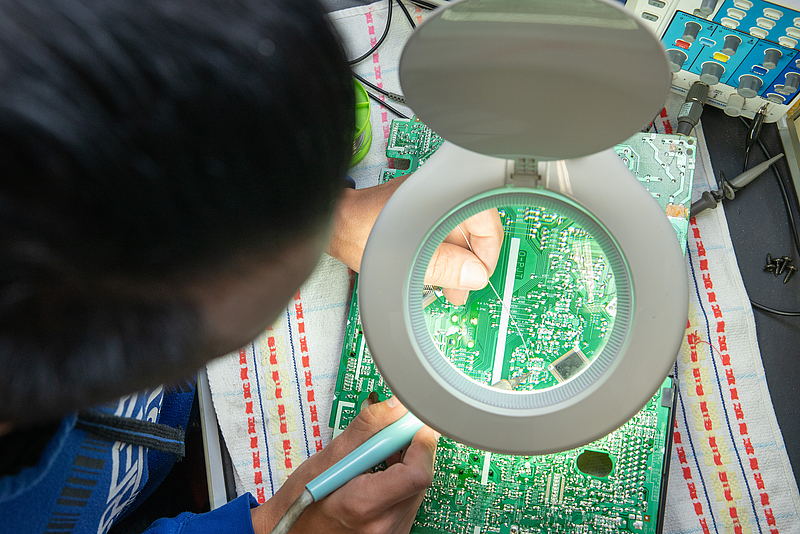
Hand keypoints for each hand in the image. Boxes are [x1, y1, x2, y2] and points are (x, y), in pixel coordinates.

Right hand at [250, 397, 438, 533]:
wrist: (290, 533)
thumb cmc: (301, 502)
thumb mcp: (327, 458)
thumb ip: (367, 429)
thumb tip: (395, 407)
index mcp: (365, 505)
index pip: (418, 473)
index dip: (421, 442)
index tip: (411, 424)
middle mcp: (384, 525)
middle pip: (421, 478)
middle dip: (411, 449)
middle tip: (390, 434)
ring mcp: (391, 532)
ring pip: (418, 489)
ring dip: (405, 465)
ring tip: (378, 458)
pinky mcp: (394, 533)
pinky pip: (409, 502)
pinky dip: (400, 483)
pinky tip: (380, 475)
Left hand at [327, 175, 502, 304]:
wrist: (334, 222)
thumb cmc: (359, 230)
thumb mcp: (408, 259)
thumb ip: (444, 268)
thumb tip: (474, 276)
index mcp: (445, 198)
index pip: (489, 226)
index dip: (487, 257)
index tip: (478, 280)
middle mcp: (441, 195)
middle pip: (475, 232)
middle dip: (469, 264)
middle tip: (458, 290)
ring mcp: (431, 201)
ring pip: (458, 235)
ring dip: (454, 262)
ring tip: (444, 286)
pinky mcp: (419, 209)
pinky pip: (441, 231)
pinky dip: (440, 252)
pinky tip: (430, 271)